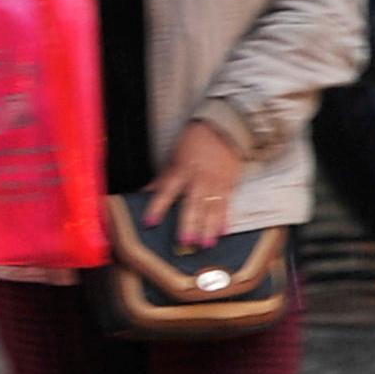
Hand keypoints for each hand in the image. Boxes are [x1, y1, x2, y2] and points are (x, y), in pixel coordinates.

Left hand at [140, 119, 247, 250]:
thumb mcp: (174, 157)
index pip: (167, 191)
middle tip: (185, 241)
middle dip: (189, 224)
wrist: (222, 129)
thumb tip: (144, 194)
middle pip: (193, 204)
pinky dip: (226, 219)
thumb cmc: (194, 143)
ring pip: (212, 209)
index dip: (157, 207)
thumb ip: (162, 179)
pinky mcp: (230, 185)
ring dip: (209, 228)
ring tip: (206, 244)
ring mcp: (216, 183)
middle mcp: (199, 179)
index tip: (150, 222)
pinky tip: (224, 232)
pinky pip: (228, 204)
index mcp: (181, 171)